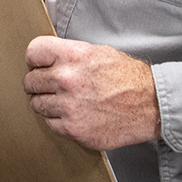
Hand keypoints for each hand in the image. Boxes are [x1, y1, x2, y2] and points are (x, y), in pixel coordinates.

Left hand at [23, 36, 158, 150]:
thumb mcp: (98, 52)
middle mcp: (67, 80)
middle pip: (30, 81)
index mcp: (73, 56)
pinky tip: (72, 114)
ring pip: (36, 104)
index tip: (37, 65)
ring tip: (64, 101)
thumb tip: (46, 59)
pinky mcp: (73, 129)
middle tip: (49, 86)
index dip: (34, 60)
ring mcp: (68, 107)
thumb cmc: (128, 78)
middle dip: (38, 83)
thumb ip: (69, 54)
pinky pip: (50, 123)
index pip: (33, 52)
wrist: (151, 106)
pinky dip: (57, 120)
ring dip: (46, 103)